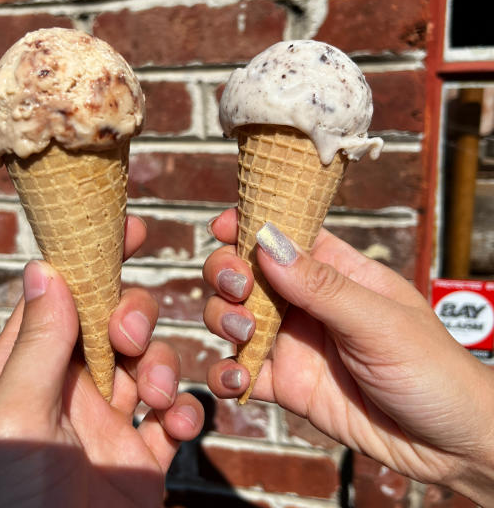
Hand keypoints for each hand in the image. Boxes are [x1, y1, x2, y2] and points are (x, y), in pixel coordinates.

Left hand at [0, 215, 203, 507]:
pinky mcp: (141, 462)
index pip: (59, 301)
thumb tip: (46, 268)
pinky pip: (175, 419)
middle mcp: (68, 394)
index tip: (127, 226)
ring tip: (156, 396)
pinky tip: (177, 425)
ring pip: (151, 366)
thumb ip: (35, 346)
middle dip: (132, 318)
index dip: (90, 261)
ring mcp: (107, 428)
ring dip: (163, 368)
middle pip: (113, 326)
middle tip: (130, 336)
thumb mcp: (8, 420)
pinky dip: (185, 412)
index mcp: (25, 376)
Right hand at [204, 208, 493, 503]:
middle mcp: (305, 302)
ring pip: (234, 317)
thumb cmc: (432, 369)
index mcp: (334, 271)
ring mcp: (291, 343)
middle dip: (227, 271)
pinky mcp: (284, 385)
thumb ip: (323, 286)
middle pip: (246, 271)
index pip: (284, 234)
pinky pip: (242, 372)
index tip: (222, 225)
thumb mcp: (381, 321)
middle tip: (238, 286)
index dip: (250, 223)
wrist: (447, 445)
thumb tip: (268, 244)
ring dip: (223, 318)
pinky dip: (226, 373)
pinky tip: (236, 379)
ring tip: (244, 332)